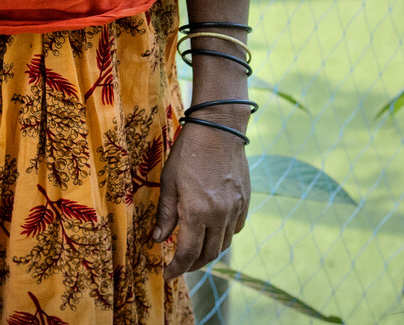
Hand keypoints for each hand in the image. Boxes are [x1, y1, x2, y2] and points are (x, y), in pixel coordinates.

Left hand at [151, 119, 249, 278]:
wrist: (219, 129)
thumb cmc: (188, 152)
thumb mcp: (169, 181)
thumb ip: (166, 214)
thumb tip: (159, 239)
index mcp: (197, 212)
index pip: (188, 254)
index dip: (177, 268)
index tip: (167, 275)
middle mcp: (219, 215)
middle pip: (208, 254)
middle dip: (192, 265)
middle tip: (179, 266)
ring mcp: (234, 209)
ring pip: (223, 244)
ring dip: (208, 252)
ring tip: (194, 251)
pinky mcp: (244, 201)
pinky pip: (235, 228)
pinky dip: (223, 236)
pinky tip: (212, 231)